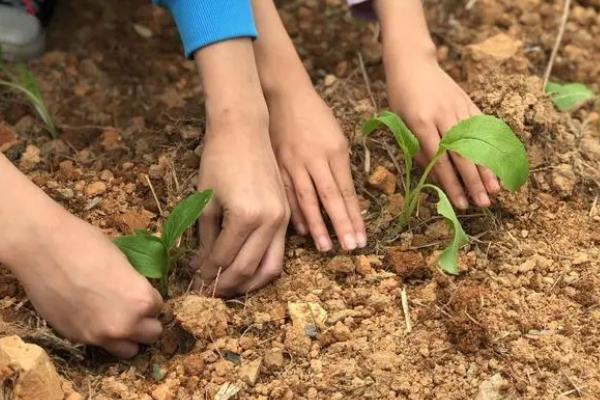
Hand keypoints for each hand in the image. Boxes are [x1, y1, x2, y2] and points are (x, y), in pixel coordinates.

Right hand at [0, 178, 162, 358]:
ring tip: (117, 318)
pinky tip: (92, 316)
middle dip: (145, 320)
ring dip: (128, 336)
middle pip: (152, 334)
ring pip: (130, 350)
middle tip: (132, 306)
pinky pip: (100, 345)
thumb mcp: (124, 261)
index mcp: (141, 300)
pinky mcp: (76, 338)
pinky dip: (102, 335)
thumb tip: (137, 292)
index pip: (158, 307)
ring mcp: (99, 335)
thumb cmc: (86, 244)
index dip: (148, 298)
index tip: (138, 290)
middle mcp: (125, 324)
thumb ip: (135, 285)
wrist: (42, 248)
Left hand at [195, 112, 289, 296]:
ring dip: (250, 284)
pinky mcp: (287, 215)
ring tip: (229, 287)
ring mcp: (283, 219)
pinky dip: (263, 267)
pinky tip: (245, 268)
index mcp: (245, 216)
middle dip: (226, 286)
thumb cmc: (218, 160)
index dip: (206, 275)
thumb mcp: (205, 201)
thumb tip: (201, 268)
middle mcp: (270, 221)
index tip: (193, 282)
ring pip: (271, 268)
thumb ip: (205, 238)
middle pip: (249, 270)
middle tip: (208, 292)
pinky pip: (278, 252)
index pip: (224, 259)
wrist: (244, 130)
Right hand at [267, 87, 365, 250]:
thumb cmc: (314, 116)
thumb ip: (340, 167)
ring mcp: (294, 163)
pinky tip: (300, 230)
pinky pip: (286, 192)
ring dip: (317, 225)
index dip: (355, 216)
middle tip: (349, 248)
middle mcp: (315, 159)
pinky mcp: (277, 164)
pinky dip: (294, 211)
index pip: (347, 191)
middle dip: (341, 225)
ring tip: (326, 246)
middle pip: (331, 198)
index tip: (361, 238)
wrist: (283, 95)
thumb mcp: (337, 137)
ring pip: (307, 199)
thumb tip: (343, 198)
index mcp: (335, 151)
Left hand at [387, 58, 500, 208]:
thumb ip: (416, 148)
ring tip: (496, 191)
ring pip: (476, 143)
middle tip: (483, 204)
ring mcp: (459, 108)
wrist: (413, 63)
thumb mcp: (399, 122)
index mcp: (421, 122)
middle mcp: (443, 115)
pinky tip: (499, 163)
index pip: (439, 160)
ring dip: (487, 168)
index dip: (451, 184)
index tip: (460, 203)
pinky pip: (483, 127)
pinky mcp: (469, 102)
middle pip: (461, 154)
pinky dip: (492, 147)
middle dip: (473, 182)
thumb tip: (435, 175)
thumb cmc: (401, 97)